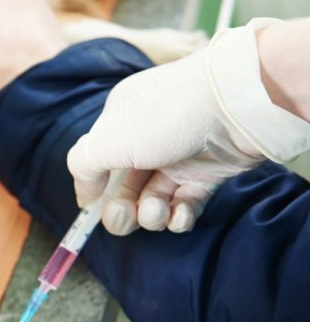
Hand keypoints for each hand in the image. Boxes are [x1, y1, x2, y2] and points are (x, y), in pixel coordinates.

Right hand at [67, 19, 309, 234]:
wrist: (237, 104)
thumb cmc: (166, 115)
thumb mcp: (108, 138)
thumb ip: (83, 165)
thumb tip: (85, 194)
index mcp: (120, 121)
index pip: (97, 161)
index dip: (93, 189)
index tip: (91, 210)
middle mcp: (147, 138)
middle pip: (124, 187)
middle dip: (120, 210)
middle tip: (124, 217)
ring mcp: (178, 156)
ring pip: (154, 199)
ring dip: (151, 215)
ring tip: (158, 212)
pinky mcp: (208, 173)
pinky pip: (185, 203)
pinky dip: (179, 216)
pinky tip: (179, 216)